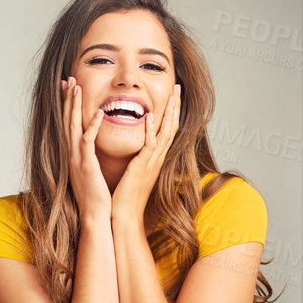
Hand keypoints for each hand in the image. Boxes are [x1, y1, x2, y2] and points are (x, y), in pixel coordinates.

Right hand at [60, 77, 112, 220]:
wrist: (96, 214)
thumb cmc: (97, 193)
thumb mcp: (91, 168)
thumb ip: (89, 153)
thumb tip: (93, 140)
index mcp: (74, 153)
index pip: (70, 124)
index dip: (69, 105)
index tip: (69, 87)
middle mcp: (72, 154)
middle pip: (67, 121)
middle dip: (67, 99)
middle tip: (67, 79)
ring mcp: (77, 159)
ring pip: (74, 127)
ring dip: (74, 106)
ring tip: (76, 87)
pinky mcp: (87, 165)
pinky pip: (88, 142)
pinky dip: (92, 127)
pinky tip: (99, 113)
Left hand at [110, 85, 180, 224]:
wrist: (125, 215)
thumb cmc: (127, 197)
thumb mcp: (137, 173)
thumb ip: (140, 159)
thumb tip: (140, 152)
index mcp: (157, 157)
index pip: (168, 129)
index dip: (172, 111)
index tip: (173, 96)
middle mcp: (159, 156)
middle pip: (172, 125)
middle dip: (175, 105)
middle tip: (177, 87)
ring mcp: (153, 160)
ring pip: (166, 130)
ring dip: (169, 111)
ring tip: (172, 94)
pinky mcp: (143, 165)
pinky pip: (150, 143)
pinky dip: (151, 128)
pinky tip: (150, 115)